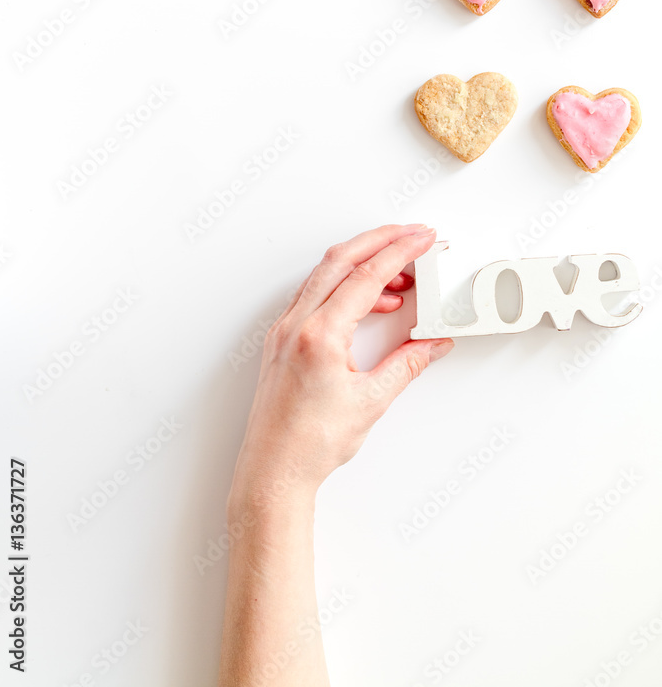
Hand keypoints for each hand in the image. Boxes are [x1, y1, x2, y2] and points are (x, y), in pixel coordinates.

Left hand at [230, 224, 453, 503]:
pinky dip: (345, 288)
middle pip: (341, 260)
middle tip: (412, 235)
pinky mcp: (282, 340)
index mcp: (319, 334)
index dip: (399, 251)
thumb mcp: (372, 401)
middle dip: (380, 241)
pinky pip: (315, 296)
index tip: (422, 238)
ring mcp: (285, 329)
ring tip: (400, 276)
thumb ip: (407, 364)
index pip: (365, 276)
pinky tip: (370, 303)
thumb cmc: (310, 444)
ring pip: (325, 275)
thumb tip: (432, 344)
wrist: (273, 471)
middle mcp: (296, 324)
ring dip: (362, 264)